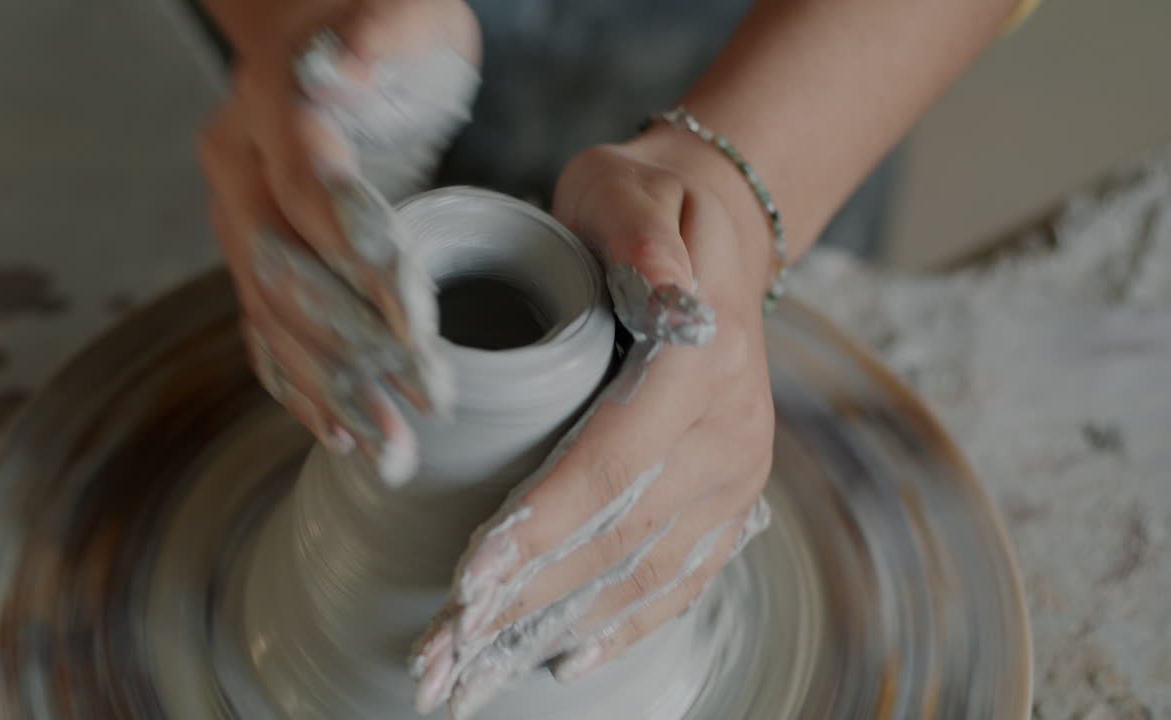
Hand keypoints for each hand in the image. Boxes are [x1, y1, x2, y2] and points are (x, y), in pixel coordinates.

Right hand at [196, 0, 478, 481]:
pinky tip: (339, 431)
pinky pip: (264, 329)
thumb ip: (381, 34)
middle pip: (285, 273)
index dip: (362, 265)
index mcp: (273, 107)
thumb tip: (338, 66)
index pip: (312, 196)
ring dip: (330, 388)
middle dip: (354, 349)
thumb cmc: (384, 21)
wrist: (323, 33)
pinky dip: (300, 386)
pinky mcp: (254, 254)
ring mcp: (238, 217)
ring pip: (272, 316)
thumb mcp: (405, 10)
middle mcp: (240, 168)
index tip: (419, 327)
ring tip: (387, 447)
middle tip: (419, 406)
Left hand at [410, 127, 777, 717]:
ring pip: (645, 571)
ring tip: (477, 677)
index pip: (613, 459)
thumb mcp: (630, 187)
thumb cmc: (641, 203)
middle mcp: (730, 428)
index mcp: (701, 359)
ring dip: (558, 629)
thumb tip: (666, 291)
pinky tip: (566, 658)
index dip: (542, 524)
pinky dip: (626, 624)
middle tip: (443, 656)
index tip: (471, 580)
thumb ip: (641, 236)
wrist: (712, 229)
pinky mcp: (730, 496)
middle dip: (527, 602)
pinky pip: (685, 575)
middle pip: (620, 533)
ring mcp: (737, 471)